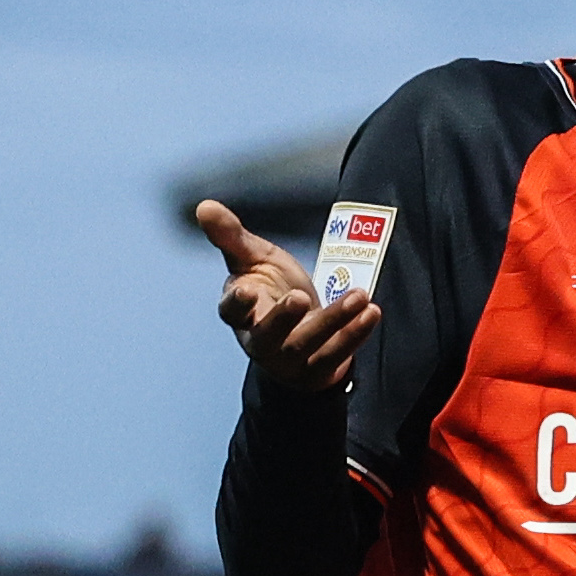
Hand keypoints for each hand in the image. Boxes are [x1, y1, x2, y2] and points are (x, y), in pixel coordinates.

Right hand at [198, 201, 374, 401]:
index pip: (231, 311)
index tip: (247, 291)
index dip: (237, 303)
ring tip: (359, 296)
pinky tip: (371, 312)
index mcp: (241, 313)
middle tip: (299, 298)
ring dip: (334, 320)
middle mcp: (261, 341)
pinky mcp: (319, 369)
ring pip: (309, 344)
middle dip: (283, 319)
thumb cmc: (270, 291)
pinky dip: (356, 334)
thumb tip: (204, 206)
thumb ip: (231, 236)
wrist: (302, 333)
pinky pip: (338, 354)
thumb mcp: (253, 260)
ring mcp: (290, 359)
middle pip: (268, 336)